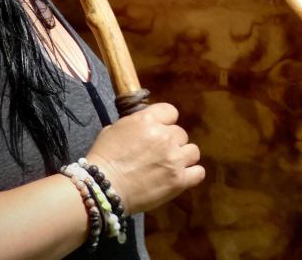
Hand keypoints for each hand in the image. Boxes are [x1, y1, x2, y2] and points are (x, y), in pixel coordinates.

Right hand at [85, 102, 203, 214]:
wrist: (103, 188)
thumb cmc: (104, 157)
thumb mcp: (116, 128)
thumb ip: (136, 123)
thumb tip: (145, 125)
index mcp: (149, 119)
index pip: (171, 112)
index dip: (165, 121)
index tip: (158, 130)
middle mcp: (166, 136)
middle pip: (180, 133)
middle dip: (171, 142)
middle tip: (159, 153)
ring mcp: (174, 158)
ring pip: (193, 151)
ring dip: (183, 156)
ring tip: (171, 165)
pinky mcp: (179, 180)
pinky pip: (198, 172)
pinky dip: (192, 174)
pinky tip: (182, 176)